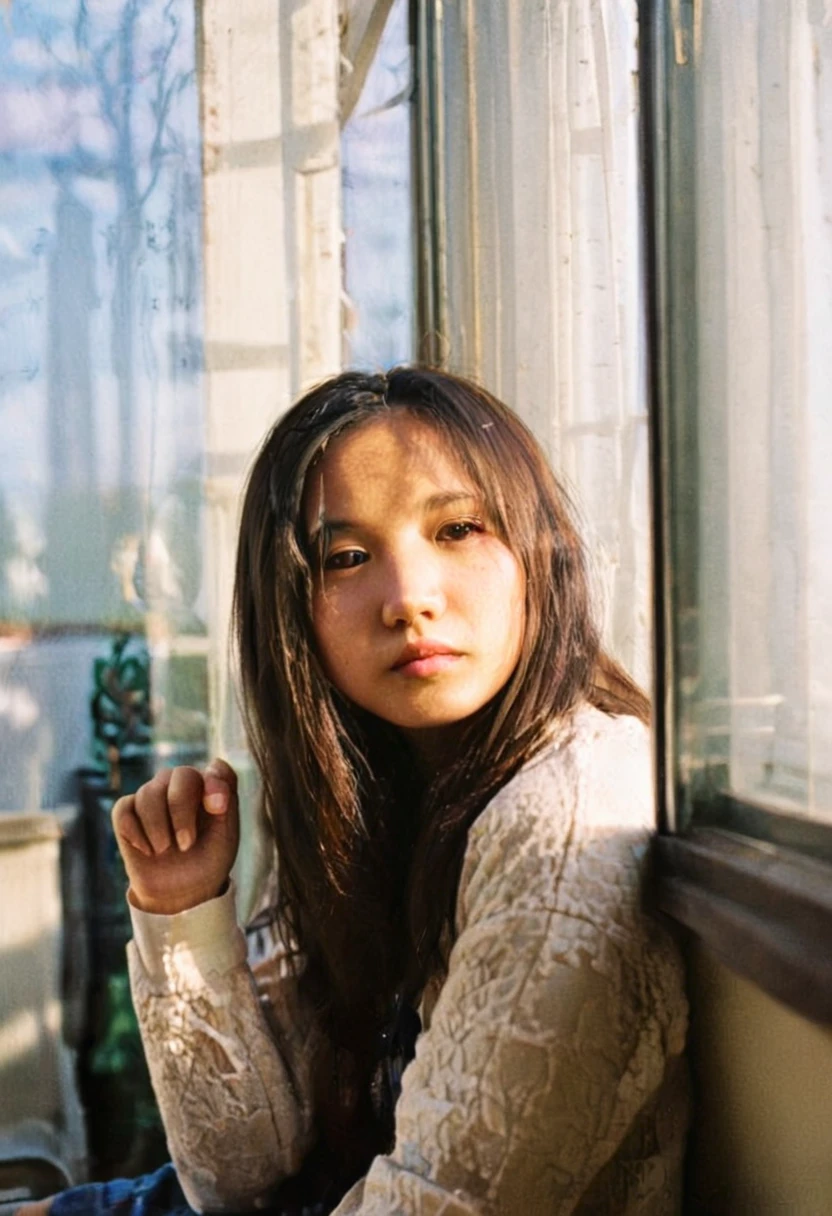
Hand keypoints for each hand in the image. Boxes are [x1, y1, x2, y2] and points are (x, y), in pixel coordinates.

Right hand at [112, 759, 239, 914]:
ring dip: (158, 828)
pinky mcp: (127, 811)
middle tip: (185, 845)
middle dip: (182, 811)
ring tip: (164, 850)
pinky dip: (135, 833)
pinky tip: (147, 850)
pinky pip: (124, 809)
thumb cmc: (207, 859)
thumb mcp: (226, 835)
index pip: (216, 770)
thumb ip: (226, 799)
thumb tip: (215, 765)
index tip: (218, 809)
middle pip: (181, 775)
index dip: (215, 785)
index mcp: (210, 785)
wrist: (180, 891)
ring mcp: (152, 794)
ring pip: (148, 793)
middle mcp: (181, 782)